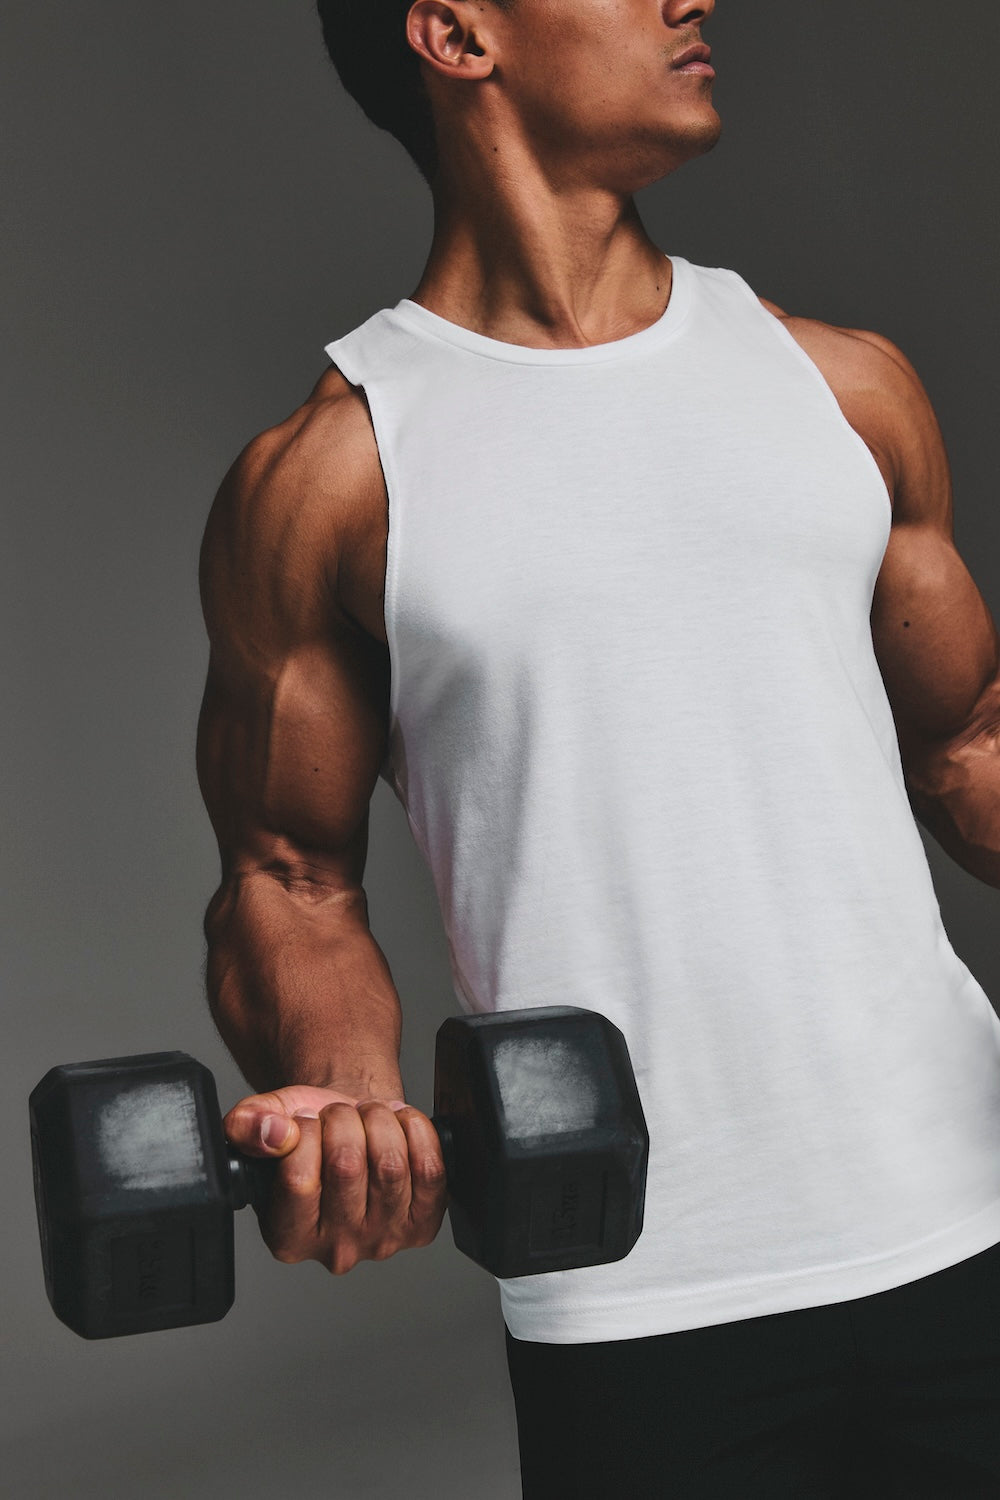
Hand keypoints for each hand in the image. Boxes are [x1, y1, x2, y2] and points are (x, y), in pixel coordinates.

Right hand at [223, 1085, 448, 1273]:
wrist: (352, 1130)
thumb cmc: (308, 1132)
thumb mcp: (263, 1121)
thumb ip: (247, 1125)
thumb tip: (274, 1134)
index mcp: (287, 1236)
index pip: (298, 1181)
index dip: (304, 1133)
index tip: (304, 1120)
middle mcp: (335, 1250)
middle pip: (347, 1168)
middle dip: (343, 1120)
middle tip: (338, 1114)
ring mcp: (382, 1241)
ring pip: (390, 1166)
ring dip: (380, 1122)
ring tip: (367, 1117)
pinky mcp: (421, 1226)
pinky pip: (430, 1172)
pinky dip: (417, 1133)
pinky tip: (400, 1124)